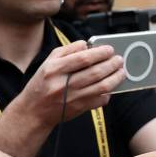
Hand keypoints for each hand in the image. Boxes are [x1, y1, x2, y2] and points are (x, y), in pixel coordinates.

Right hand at [5, 41, 124, 129]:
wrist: (34, 111)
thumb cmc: (42, 83)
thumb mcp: (48, 62)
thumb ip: (67, 51)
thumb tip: (86, 45)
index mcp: (54, 70)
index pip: (83, 58)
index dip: (100, 53)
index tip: (110, 49)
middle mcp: (64, 84)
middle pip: (95, 72)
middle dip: (112, 64)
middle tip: (119, 59)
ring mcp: (73, 98)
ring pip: (102, 87)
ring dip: (116, 78)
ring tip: (121, 71)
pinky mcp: (79, 109)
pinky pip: (100, 100)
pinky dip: (109, 93)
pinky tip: (111, 87)